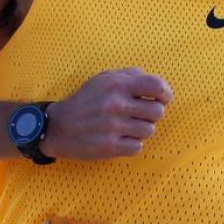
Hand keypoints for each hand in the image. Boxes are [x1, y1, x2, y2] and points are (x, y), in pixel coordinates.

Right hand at [42, 68, 172, 159]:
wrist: (59, 127)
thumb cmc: (86, 101)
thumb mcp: (103, 79)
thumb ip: (130, 76)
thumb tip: (156, 83)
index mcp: (117, 84)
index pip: (157, 85)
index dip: (165, 93)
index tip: (162, 98)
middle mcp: (115, 104)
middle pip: (158, 111)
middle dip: (152, 114)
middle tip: (140, 114)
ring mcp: (113, 127)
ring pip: (149, 131)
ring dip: (141, 130)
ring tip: (127, 127)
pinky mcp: (109, 146)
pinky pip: (138, 147)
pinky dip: (132, 144)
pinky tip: (120, 138)